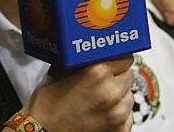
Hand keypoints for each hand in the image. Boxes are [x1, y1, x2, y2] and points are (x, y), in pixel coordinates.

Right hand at [18, 56, 134, 131]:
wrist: (44, 130)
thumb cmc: (48, 101)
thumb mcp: (61, 69)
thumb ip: (81, 58)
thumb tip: (92, 48)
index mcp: (97, 71)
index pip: (125, 57)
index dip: (116, 58)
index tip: (111, 60)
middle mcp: (110, 91)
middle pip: (129, 75)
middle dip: (118, 76)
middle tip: (103, 79)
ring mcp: (117, 113)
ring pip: (129, 96)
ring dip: (119, 94)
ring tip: (100, 97)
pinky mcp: (120, 130)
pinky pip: (128, 115)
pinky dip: (118, 112)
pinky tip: (102, 111)